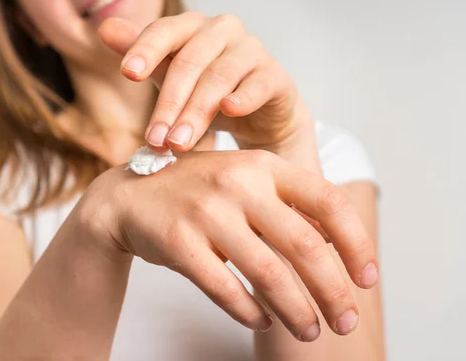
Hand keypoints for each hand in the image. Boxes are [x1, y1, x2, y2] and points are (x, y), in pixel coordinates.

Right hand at [76, 150, 378, 341]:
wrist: (128, 197)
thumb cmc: (196, 193)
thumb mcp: (244, 181)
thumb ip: (288, 205)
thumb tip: (337, 242)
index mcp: (263, 165)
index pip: (328, 202)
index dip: (356, 244)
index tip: (368, 278)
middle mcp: (238, 183)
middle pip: (306, 246)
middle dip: (333, 291)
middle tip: (344, 322)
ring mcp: (206, 211)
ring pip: (268, 273)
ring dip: (296, 311)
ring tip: (310, 332)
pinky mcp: (179, 241)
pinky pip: (225, 288)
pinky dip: (249, 311)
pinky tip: (261, 321)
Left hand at [98, 12, 308, 153]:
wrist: (258, 116)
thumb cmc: (208, 93)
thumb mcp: (171, 77)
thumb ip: (144, 57)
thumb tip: (105, 28)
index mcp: (192, 27)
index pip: (164, 31)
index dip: (146, 49)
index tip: (128, 73)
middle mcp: (222, 30)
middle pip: (190, 61)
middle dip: (169, 102)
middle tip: (155, 138)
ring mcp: (251, 51)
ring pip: (219, 77)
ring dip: (196, 112)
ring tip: (179, 143)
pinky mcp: (275, 76)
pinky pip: (257, 84)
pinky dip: (243, 98)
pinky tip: (230, 111)